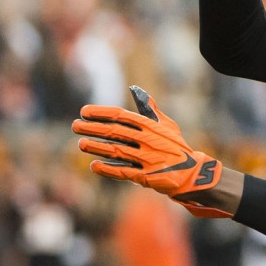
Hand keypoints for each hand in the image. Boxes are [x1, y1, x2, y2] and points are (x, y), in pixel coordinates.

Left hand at [72, 87, 229, 217]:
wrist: (191, 172)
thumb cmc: (175, 147)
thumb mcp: (166, 124)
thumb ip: (149, 109)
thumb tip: (135, 89)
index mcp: (149, 125)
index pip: (120, 115)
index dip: (100, 113)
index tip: (84, 111)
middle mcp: (146, 140)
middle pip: (114, 132)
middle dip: (92, 128)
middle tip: (75, 126)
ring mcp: (146, 158)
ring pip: (115, 150)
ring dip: (96, 147)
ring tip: (81, 143)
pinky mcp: (145, 175)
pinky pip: (123, 171)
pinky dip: (108, 169)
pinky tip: (94, 165)